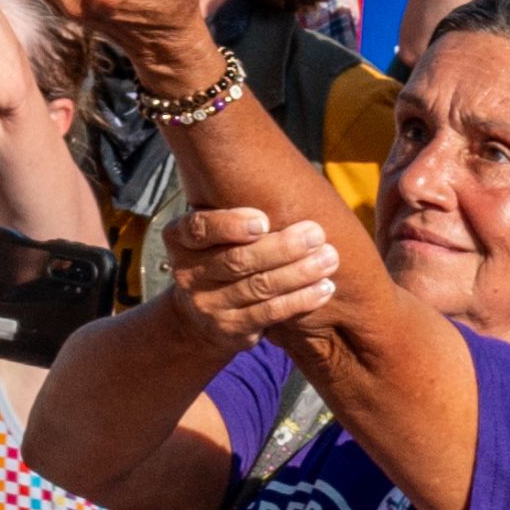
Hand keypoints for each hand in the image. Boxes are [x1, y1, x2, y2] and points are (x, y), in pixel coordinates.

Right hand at [154, 197, 345, 364]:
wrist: (200, 319)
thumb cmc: (221, 258)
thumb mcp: (214, 235)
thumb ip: (237, 213)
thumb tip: (288, 179)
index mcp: (180, 240)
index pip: (200, 229)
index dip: (231, 225)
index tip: (263, 220)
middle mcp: (188, 273)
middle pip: (237, 260)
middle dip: (281, 247)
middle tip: (316, 233)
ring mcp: (207, 305)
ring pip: (258, 286)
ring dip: (299, 272)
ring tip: (329, 258)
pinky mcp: (230, 330)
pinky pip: (270, 313)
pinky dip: (300, 299)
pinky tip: (324, 288)